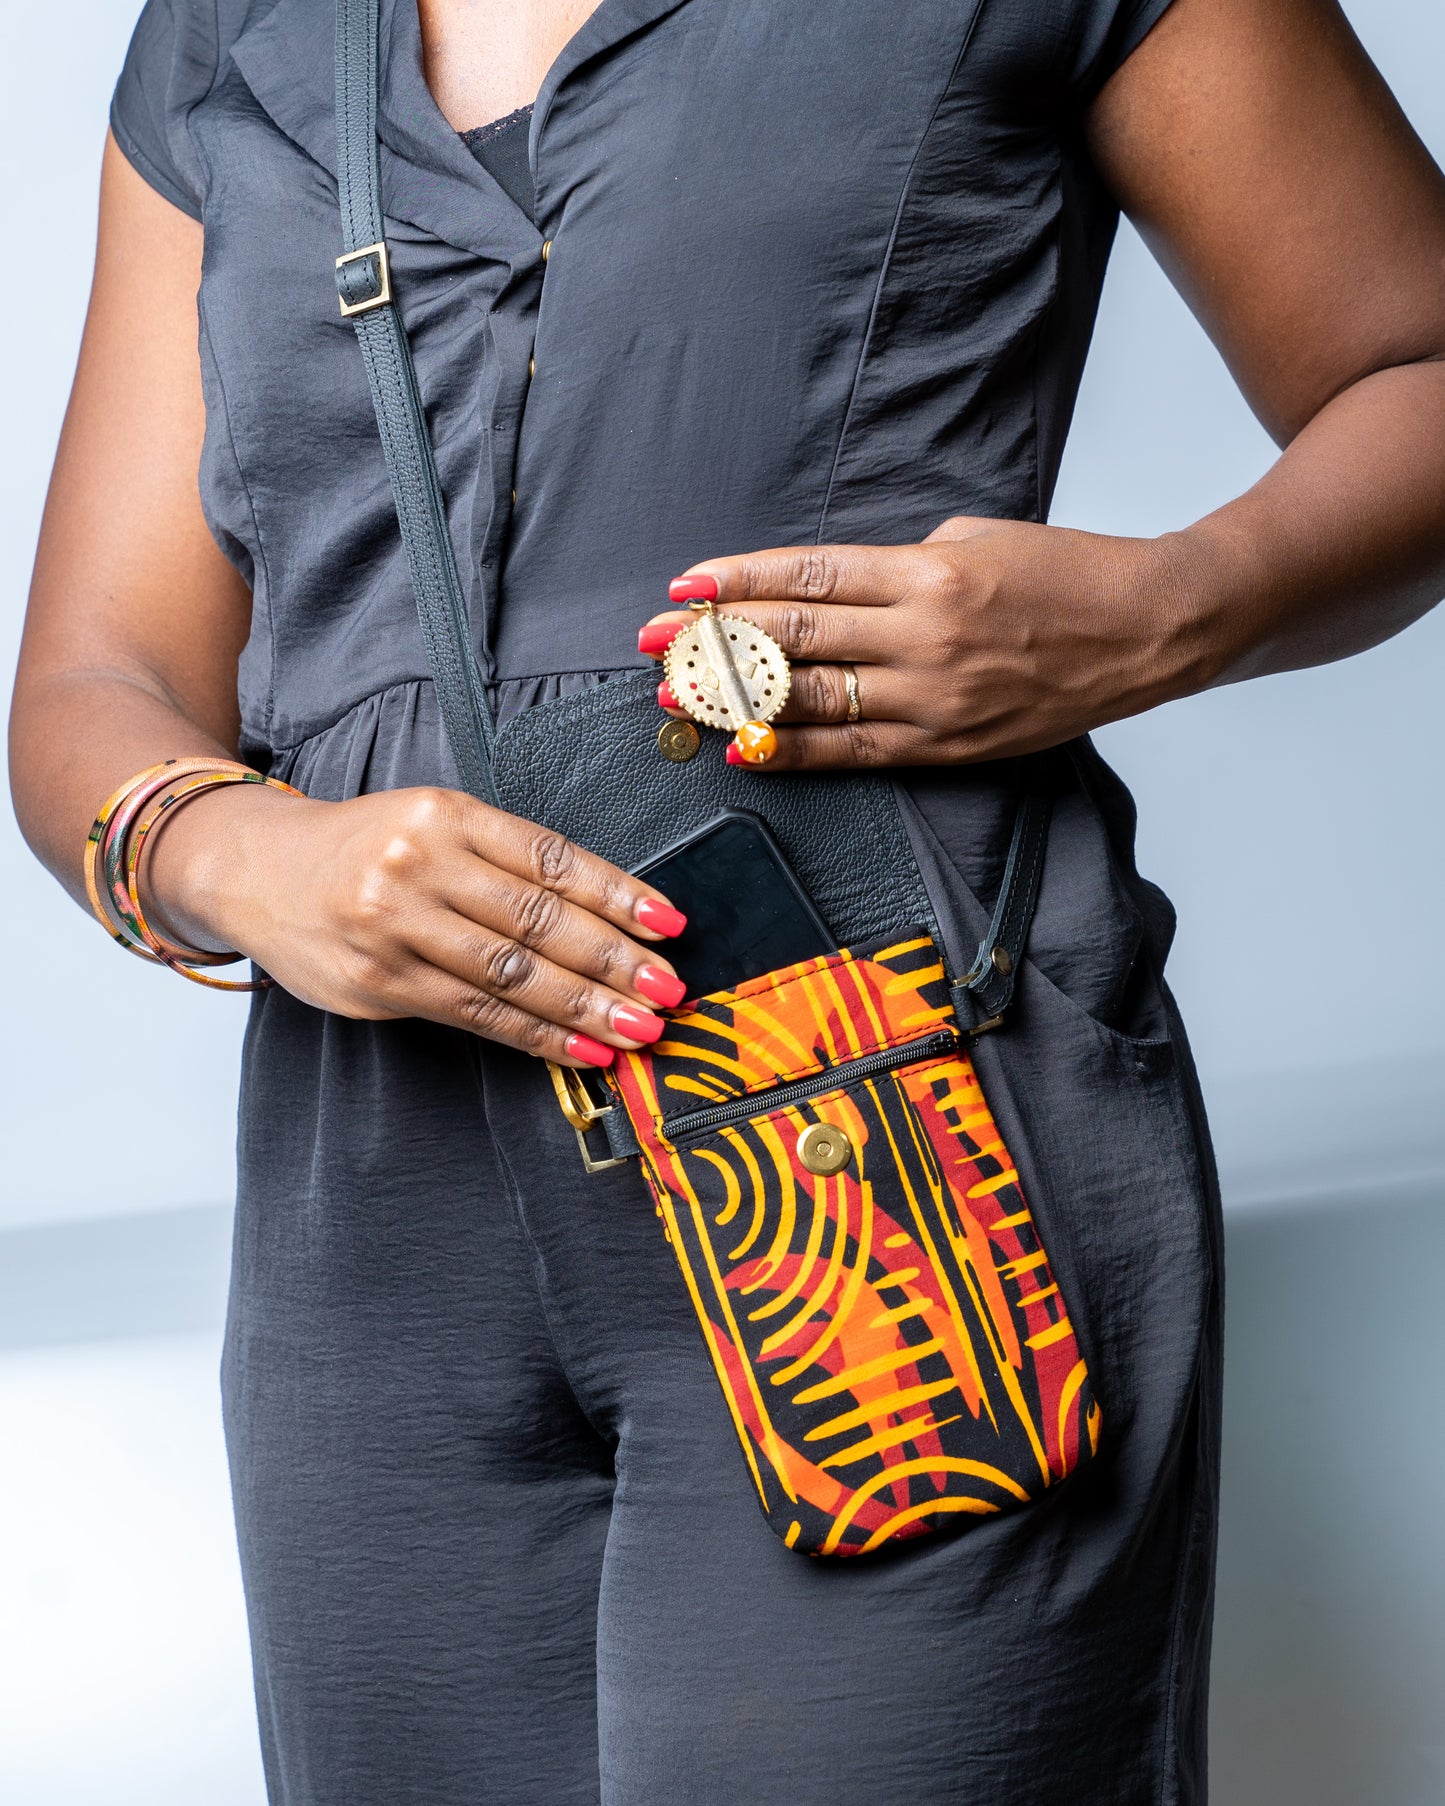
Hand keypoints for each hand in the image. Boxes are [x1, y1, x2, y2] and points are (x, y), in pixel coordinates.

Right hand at [143, 784, 689, 1066]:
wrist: (256, 869)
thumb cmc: (366, 847)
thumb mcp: (432, 822)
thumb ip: (506, 861)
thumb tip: (609, 916)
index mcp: (446, 813)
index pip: (550, 859)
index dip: (617, 893)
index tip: (670, 924)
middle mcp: (419, 864)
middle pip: (537, 920)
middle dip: (614, 960)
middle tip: (669, 989)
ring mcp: (395, 926)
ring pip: (511, 974)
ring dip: (586, 1007)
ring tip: (641, 1027)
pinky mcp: (380, 982)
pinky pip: (476, 1014)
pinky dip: (537, 1035)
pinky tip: (582, 1047)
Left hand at [640, 518, 1203, 768]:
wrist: (1149, 629)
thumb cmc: (1064, 572)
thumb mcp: (976, 540)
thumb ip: (897, 570)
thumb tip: (824, 599)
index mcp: (929, 572)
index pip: (809, 579)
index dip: (737, 583)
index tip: (682, 586)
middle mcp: (926, 636)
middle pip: (796, 641)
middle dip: (713, 642)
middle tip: (652, 643)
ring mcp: (938, 699)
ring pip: (815, 702)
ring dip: (738, 702)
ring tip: (678, 698)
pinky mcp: (953, 745)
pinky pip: (857, 753)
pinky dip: (796, 754)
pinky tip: (745, 751)